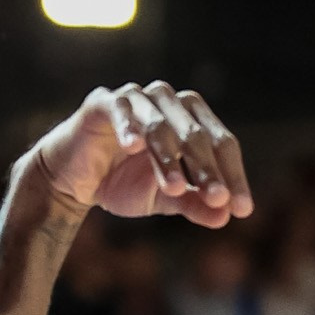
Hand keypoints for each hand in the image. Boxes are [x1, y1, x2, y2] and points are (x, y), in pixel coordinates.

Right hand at [24, 83, 250, 229]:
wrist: (72, 182)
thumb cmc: (122, 183)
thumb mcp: (164, 198)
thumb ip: (194, 203)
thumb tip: (226, 217)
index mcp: (190, 119)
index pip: (221, 143)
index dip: (233, 176)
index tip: (242, 210)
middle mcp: (168, 101)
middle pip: (196, 132)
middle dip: (208, 169)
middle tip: (218, 199)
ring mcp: (135, 98)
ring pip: (160, 123)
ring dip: (169, 156)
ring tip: (175, 187)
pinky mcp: (102, 102)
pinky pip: (119, 109)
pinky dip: (128, 127)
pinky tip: (134, 148)